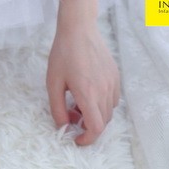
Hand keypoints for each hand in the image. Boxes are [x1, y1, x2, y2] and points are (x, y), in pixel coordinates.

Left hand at [46, 21, 120, 146]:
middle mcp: (104, 90)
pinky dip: (102, 105)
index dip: (88, 139)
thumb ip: (57, 109)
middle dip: (88, 127)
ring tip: (79, 104)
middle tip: (72, 117)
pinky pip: (113, 100)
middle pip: (103, 122)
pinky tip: (89, 94)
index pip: (96, 128)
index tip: (77, 139)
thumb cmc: (63, 55)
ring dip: (95, 115)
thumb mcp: (53, 85)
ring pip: (109, 112)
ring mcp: (112, 83)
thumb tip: (64, 126)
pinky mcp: (115, 76)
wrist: (79, 29)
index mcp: (88, 93)